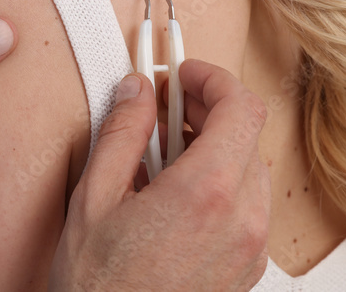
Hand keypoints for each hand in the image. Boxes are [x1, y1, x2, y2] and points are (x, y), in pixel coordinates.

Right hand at [48, 59, 270, 290]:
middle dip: (207, 109)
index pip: (241, 107)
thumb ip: (122, 132)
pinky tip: (174, 192)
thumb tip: (137, 90)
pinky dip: (219, 182)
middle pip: (248, 135)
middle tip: (164, 107)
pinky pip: (247, 205)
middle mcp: (242, 220)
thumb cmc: (99, 286)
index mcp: (207, 194)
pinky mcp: (246, 268)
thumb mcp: (94, 198)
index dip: (213, 78)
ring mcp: (250, 248)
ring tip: (162, 154)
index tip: (182, 74)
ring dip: (214, 146)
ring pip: (250, 169)